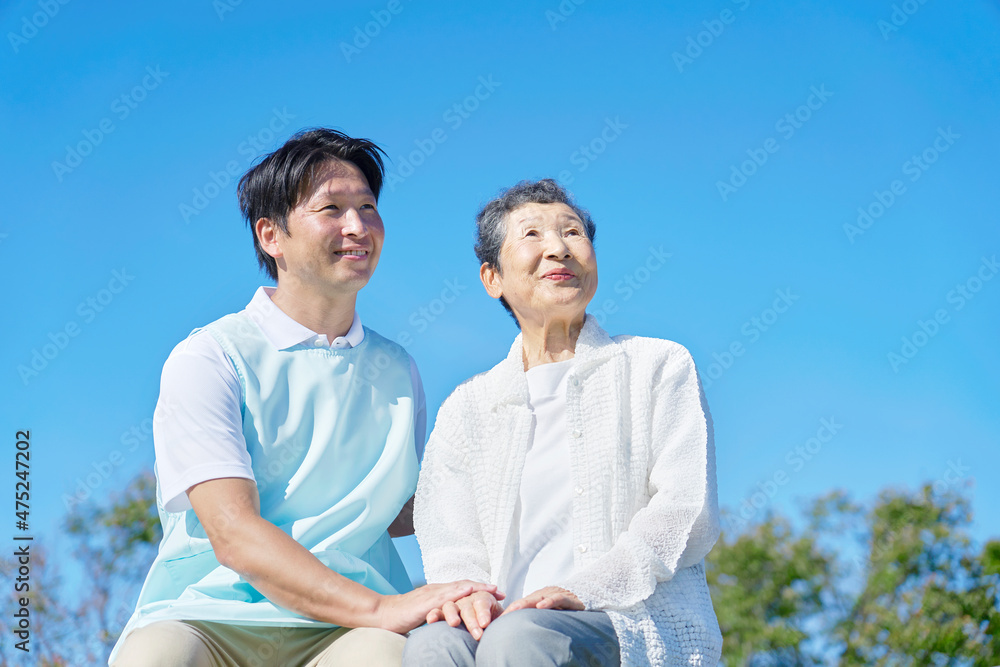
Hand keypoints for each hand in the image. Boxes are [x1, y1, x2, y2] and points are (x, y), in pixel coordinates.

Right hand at [375, 581, 497, 633]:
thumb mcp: (426, 613)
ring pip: (458, 588)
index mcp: (439, 592)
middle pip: (465, 584)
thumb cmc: (403, 616)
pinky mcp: (426, 601)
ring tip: (492, 591)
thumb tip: (453, 621)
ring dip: (476, 589)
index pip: (463, 588)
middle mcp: (438, 589)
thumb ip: (440, 613)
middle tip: (501, 591)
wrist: (383, 614)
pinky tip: (468, 591)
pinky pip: (445, 596)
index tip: (497, 593)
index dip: (480, 589)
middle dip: (484, 587)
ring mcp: (432, 593)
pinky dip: (458, 592)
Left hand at [500, 586, 583, 615]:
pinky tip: (541, 606)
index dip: (510, 611)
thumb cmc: (564, 608)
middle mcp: (545, 596)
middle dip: (513, 607)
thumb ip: (535, 620)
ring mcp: (556, 595)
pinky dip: (549, 601)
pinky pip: (558, 598)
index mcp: (537, 599)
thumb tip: (519, 634)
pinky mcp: (568, 598)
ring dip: (526, 602)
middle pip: (526, 600)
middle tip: (501, 615)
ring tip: (514, 608)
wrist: (585, 598)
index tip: (498, 620)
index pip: (521, 605)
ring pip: (538, 597)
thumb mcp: (548, 614)